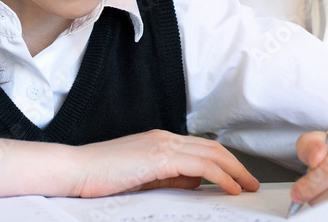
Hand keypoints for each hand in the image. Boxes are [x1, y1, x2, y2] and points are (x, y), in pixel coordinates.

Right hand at [71, 130, 259, 197]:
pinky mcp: (159, 157)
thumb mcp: (142, 179)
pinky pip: (199, 166)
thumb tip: (194, 183)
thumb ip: (168, 178)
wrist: (75, 171)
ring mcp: (162, 145)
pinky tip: (230, 188)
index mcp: (160, 142)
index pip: (202, 149)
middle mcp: (165, 138)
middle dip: (236, 166)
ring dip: (234, 171)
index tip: (239, 179)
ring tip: (248, 186)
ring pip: (211, 154)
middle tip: (252, 183)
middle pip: (212, 149)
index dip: (224, 163)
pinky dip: (220, 176)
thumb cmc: (101, 178)